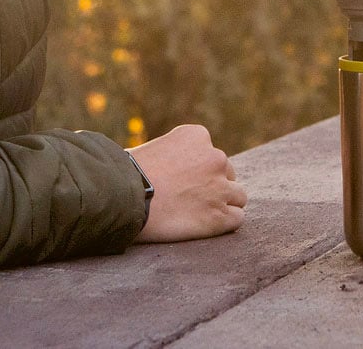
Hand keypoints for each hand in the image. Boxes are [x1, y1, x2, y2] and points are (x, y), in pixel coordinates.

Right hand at [128, 124, 246, 242]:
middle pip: (227, 173)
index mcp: (197, 136)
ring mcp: (221, 187)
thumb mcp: (151, 149)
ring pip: (238, 196)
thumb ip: (172, 154)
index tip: (183, 182)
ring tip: (201, 214)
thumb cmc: (127, 175)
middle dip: (213, 186)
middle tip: (191, 200)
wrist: (124, 198)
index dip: (199, 170)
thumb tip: (168, 166)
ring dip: (224, 204)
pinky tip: (206, 227)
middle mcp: (215, 157)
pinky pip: (237, 218)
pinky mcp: (221, 216)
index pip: (210, 153)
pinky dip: (225, 223)